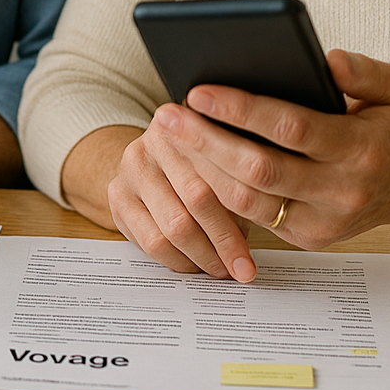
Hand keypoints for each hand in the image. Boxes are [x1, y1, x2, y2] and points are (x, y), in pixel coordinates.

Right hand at [107, 113, 258, 281]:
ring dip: (203, 257)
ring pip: (173, 227)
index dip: (246, 206)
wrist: (146, 162)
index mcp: (188, 122)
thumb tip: (273, 216)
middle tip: (243, 267)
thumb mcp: (222, 162)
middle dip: (225, 241)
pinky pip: (151, 242)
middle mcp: (154, 141)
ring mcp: (131, 169)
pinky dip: (178, 261)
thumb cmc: (197, 165)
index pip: (220, 166)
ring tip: (221, 268)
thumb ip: (242, 178)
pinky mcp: (117, 197)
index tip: (265, 238)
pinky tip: (195, 264)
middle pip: (197, 198)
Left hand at [111, 50, 389, 279]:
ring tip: (171, 135)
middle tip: (168, 114)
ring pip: (249, 202)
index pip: (292, 128)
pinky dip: (218, 191)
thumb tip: (328, 59)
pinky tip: (191, 162)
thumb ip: (367, 71)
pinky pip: (253, 217)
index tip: (199, 90)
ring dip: (203, 169)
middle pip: (260, 170)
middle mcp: (342, 191)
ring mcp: (323, 222)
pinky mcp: (308, 238)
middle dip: (207, 141)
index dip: (242, 110)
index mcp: (362, 148)